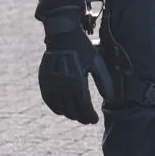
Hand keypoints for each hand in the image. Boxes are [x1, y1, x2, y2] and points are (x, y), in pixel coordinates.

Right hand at [38, 7, 114, 124]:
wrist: (62, 34)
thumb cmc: (82, 48)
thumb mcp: (97, 62)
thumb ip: (104, 81)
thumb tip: (110, 98)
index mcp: (78, 83)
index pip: (84, 108)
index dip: (90, 116)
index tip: (95, 120)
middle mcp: (63, 86)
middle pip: (72, 110)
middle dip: (81, 118)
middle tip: (87, 120)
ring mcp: (52, 84)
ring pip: (60, 108)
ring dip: (69, 114)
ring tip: (77, 116)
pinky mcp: (44, 80)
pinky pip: (48, 100)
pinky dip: (55, 108)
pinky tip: (61, 111)